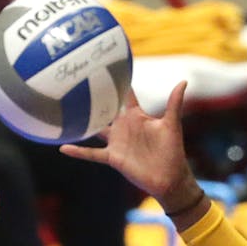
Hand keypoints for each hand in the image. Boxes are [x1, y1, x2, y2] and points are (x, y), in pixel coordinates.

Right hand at [59, 82, 201, 213]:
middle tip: (76, 81)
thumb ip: (174, 103)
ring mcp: (117, 142)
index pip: (125, 95)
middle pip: (105, 109)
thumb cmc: (173, 151)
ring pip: (95, 129)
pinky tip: (63, 147)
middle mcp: (124, 127)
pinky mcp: (113, 157)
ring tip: (63, 111)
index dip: (118, 82)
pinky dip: (78, 151)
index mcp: (137, 116)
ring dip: (82, 122)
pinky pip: (92, 154)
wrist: (170, 179)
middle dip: (92, 97)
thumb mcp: (172, 125)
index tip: (105, 66)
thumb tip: (183, 81)